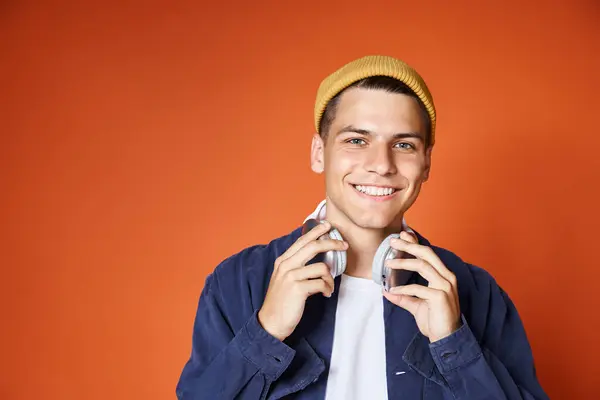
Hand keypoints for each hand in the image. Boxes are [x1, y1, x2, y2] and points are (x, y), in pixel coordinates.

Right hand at [258, 221, 347, 340]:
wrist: (270, 322)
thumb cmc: (281, 301)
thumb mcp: (284, 279)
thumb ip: (297, 267)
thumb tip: (318, 261)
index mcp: (283, 261)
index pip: (302, 241)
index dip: (316, 232)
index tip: (328, 226)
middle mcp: (286, 265)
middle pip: (313, 247)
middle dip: (331, 243)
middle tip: (344, 245)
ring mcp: (291, 276)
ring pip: (321, 267)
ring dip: (330, 278)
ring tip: (328, 287)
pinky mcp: (298, 289)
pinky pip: (321, 283)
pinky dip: (327, 289)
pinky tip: (325, 294)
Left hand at [382, 231, 461, 342]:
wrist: (446, 339)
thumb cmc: (435, 321)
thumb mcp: (416, 306)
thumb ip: (404, 297)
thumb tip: (387, 293)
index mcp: (443, 276)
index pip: (428, 254)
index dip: (415, 243)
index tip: (403, 235)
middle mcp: (446, 278)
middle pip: (427, 254)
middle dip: (409, 245)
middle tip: (393, 241)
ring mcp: (445, 286)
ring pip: (423, 266)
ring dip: (403, 262)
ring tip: (388, 263)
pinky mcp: (440, 297)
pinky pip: (418, 289)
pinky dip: (403, 289)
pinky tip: (392, 291)